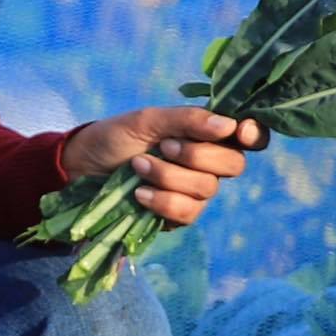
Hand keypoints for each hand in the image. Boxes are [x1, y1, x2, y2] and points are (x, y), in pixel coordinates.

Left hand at [60, 108, 267, 227]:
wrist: (81, 167)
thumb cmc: (116, 137)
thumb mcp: (148, 120)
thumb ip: (188, 120)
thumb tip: (229, 126)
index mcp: (207, 134)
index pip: (250, 137)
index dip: (254, 135)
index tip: (239, 131)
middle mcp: (208, 164)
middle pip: (233, 165)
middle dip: (197, 155)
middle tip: (164, 146)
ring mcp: (194, 192)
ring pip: (207, 190)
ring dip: (169, 177)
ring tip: (137, 166)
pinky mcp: (177, 216)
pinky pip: (187, 213)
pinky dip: (162, 201)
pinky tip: (139, 194)